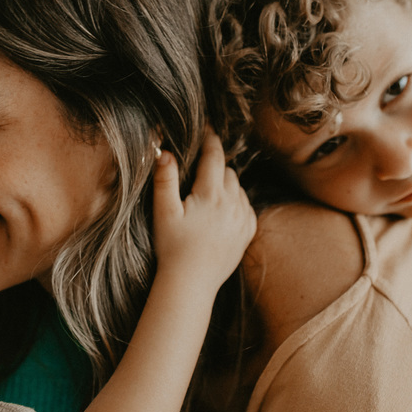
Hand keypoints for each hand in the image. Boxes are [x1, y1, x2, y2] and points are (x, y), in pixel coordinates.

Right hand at [151, 129, 255, 291]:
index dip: (210, 139)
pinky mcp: (248, 233)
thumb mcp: (163, 212)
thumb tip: (163, 150)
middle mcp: (232, 204)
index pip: (214, 156)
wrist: (191, 283)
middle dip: (214, 166)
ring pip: (238, 188)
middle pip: (227, 170)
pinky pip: (246, 206)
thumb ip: (164, 179)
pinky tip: (221, 211)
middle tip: (197, 171)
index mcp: (211, 194)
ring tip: (206, 194)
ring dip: (225, 184)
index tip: (206, 128)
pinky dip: (236, 202)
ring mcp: (243, 219)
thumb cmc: (172, 248)